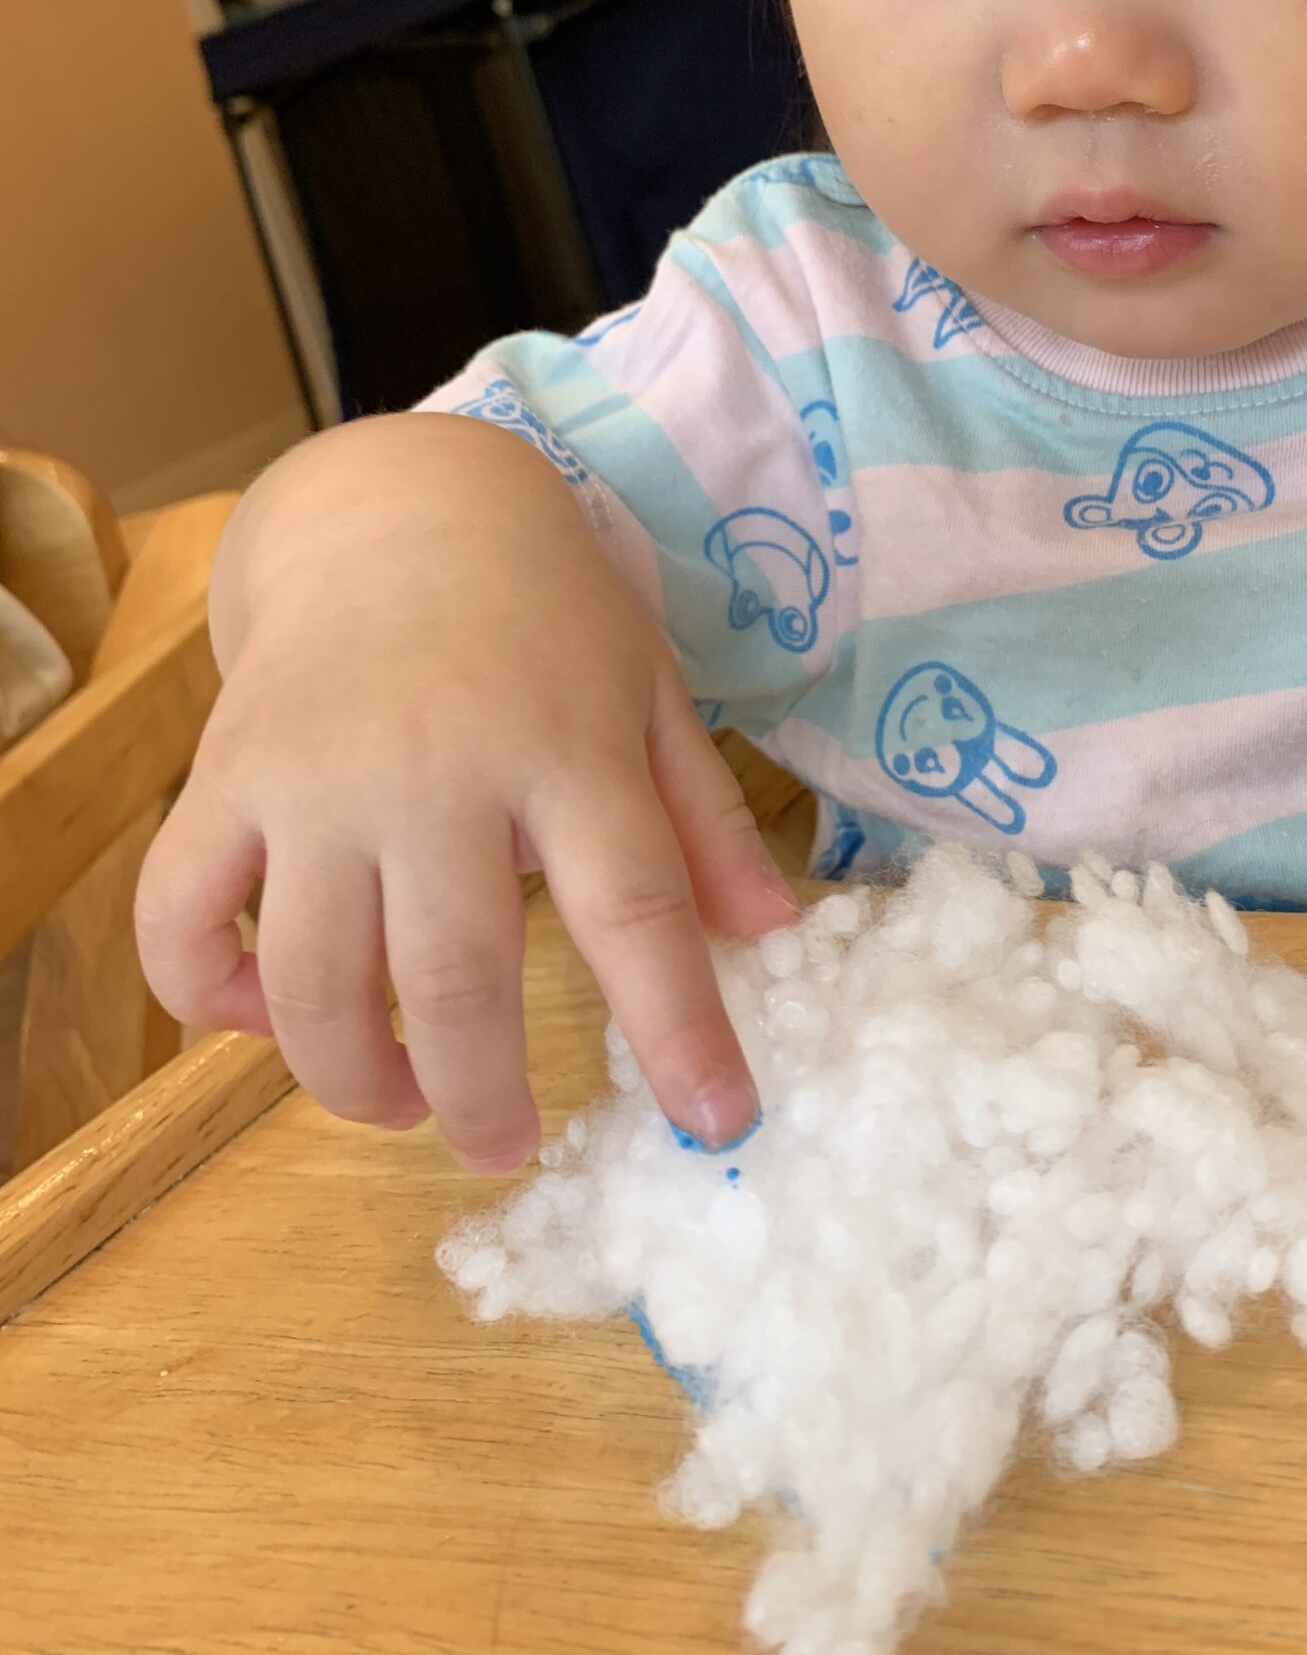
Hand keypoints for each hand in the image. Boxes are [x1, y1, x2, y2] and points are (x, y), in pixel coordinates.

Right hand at [136, 418, 798, 1172]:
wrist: (398, 509)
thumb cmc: (546, 614)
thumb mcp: (649, 690)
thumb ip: (705, 817)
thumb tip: (776, 930)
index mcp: (567, 744)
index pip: (636, 907)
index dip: (679, 1028)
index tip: (717, 1121)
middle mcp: (437, 766)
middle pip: (458, 978)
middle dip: (485, 1097)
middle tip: (506, 1144)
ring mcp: (316, 776)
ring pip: (315, 982)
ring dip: (353, 1080)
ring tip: (401, 1104)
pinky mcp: (224, 776)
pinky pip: (182, 922)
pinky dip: (212, 999)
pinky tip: (267, 1017)